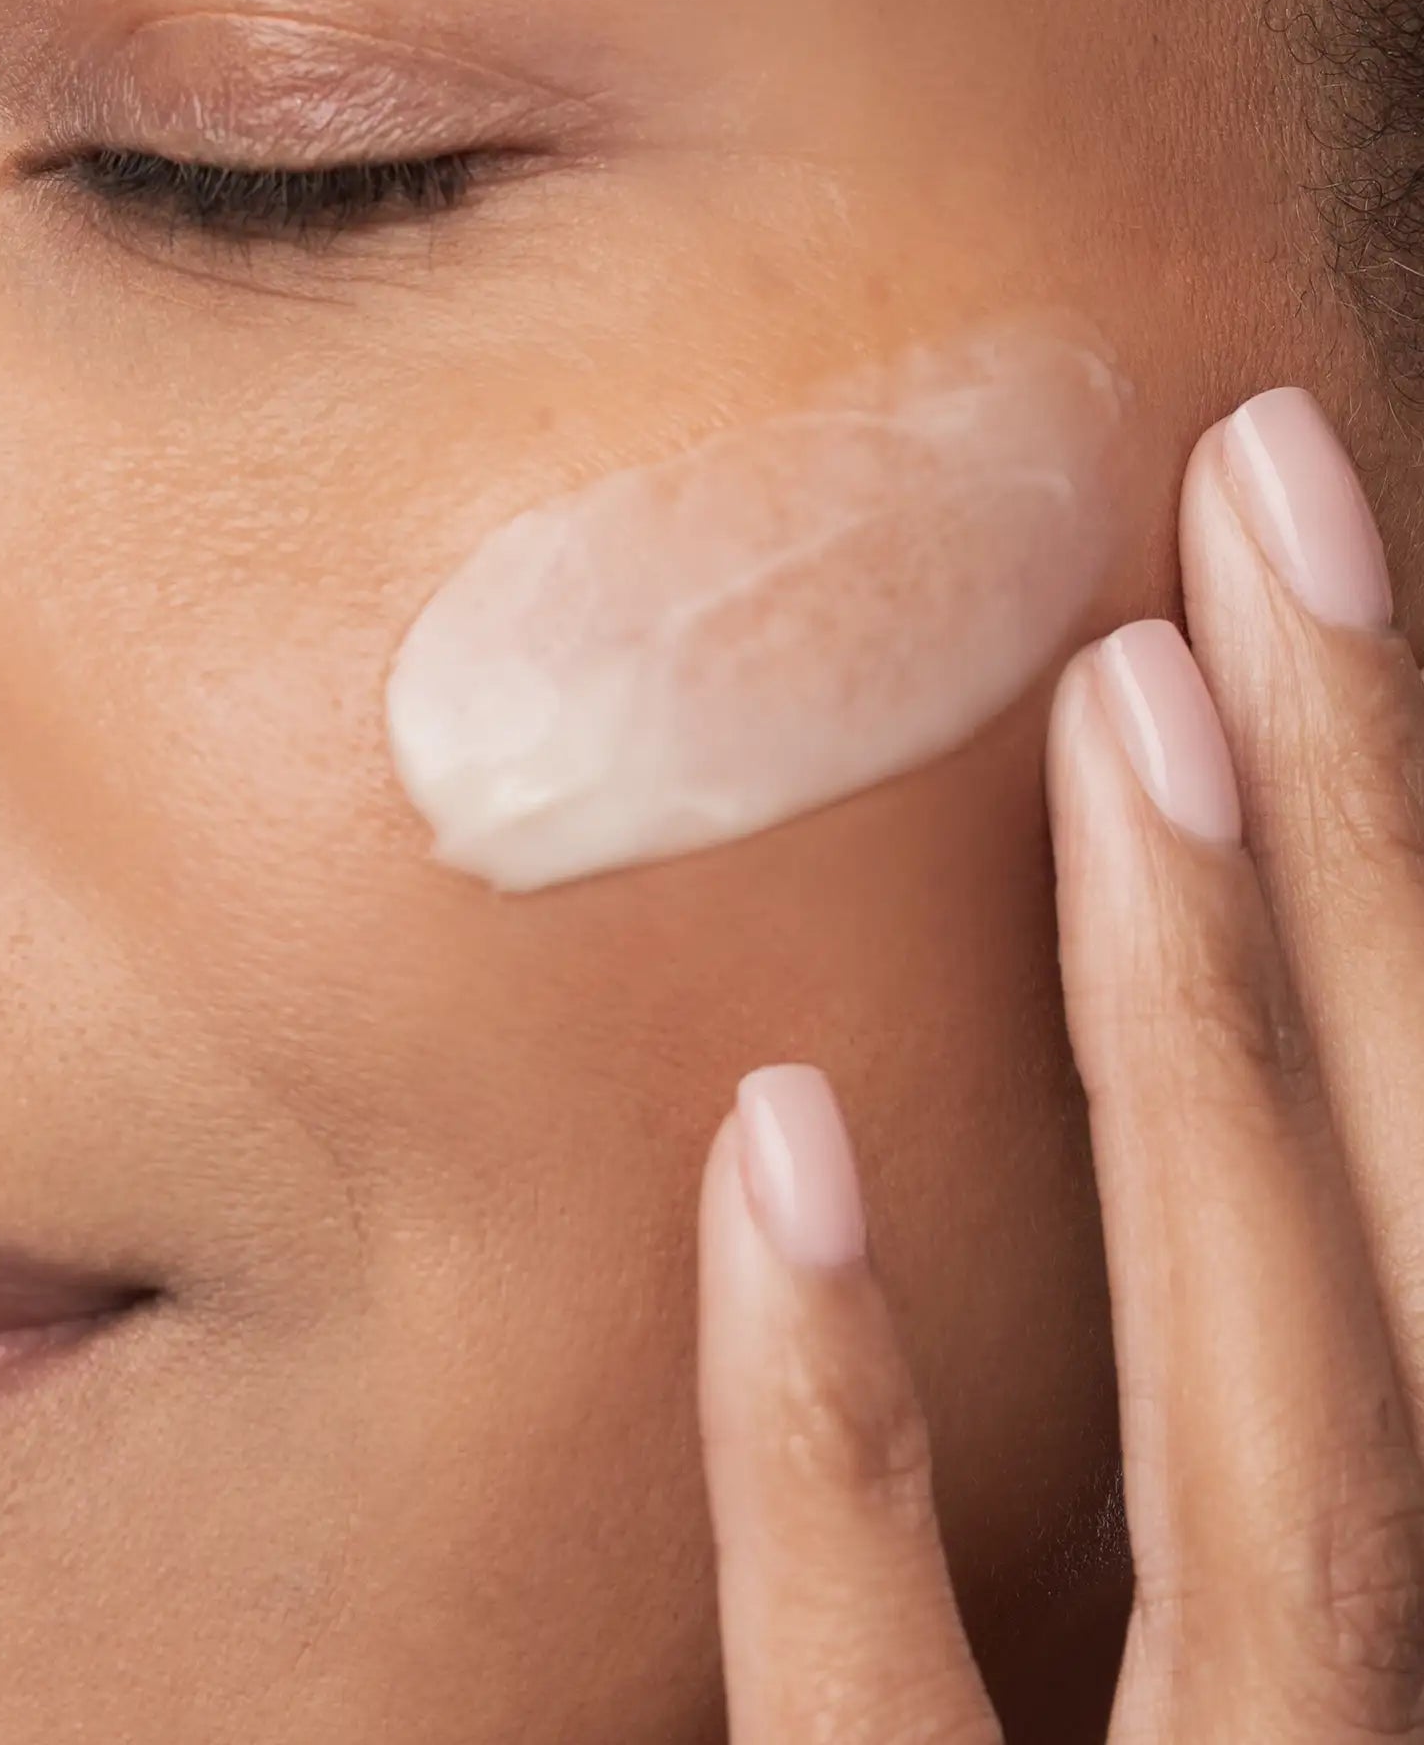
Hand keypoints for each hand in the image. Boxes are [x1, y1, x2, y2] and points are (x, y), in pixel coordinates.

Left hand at [697, 388, 1423, 1740]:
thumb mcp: (1203, 1635)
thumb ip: (1184, 1416)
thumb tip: (1045, 1091)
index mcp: (1419, 1561)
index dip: (1401, 863)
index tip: (1290, 574)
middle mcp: (1399, 1695)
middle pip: (1407, 1220)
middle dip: (1367, 843)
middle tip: (1266, 509)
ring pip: (1275, 1428)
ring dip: (1196, 1043)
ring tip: (1120, 710)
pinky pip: (900, 1707)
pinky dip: (842, 1436)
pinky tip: (773, 1148)